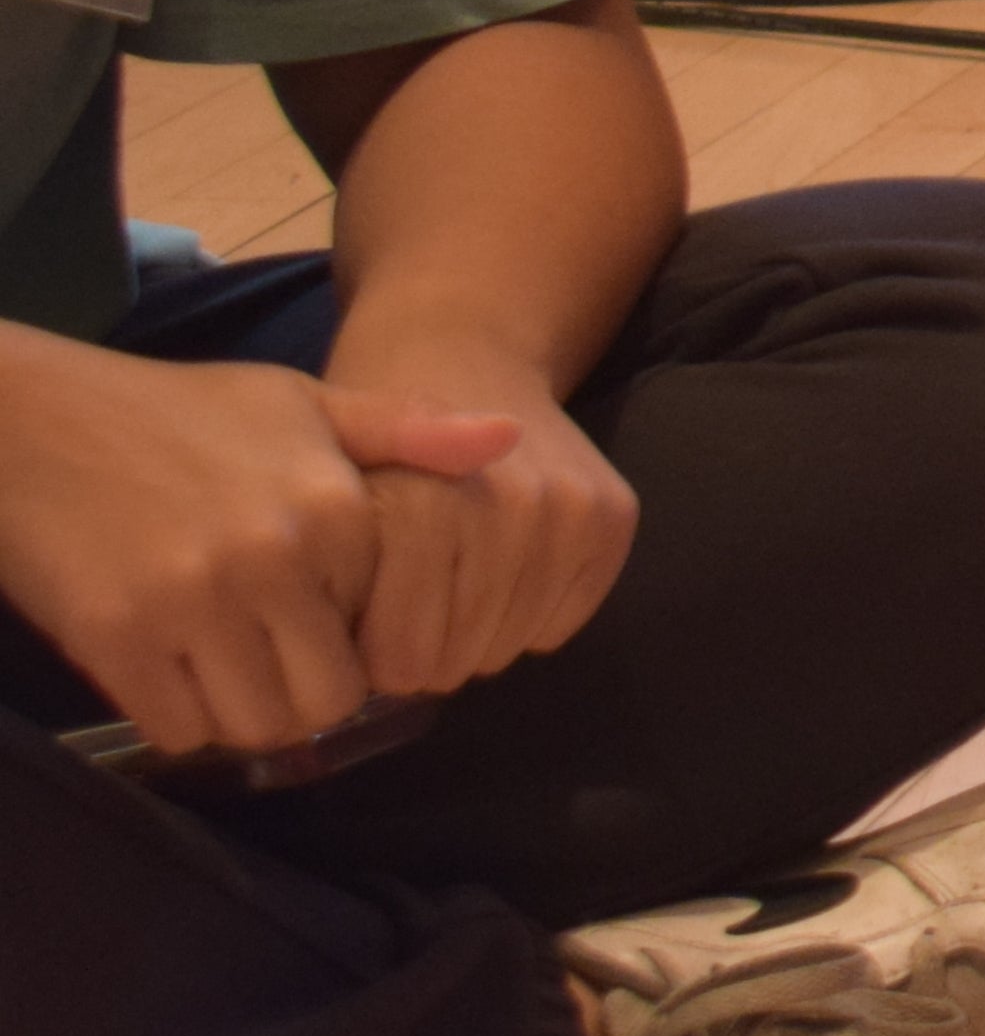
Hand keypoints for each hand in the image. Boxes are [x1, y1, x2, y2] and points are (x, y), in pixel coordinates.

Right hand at [0, 343, 513, 755]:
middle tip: (279, 663)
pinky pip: (180, 728)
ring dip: (249, 713)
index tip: (328, 622)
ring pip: (260, 724)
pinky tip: (174, 670)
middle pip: (329, 696)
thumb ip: (405, 430)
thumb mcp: (299, 401)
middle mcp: (272, 560)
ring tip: (231, 667)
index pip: (391, 629)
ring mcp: (191, 604)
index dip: (362, 636)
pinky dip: (183, 717)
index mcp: (332, 507)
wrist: (29, 422)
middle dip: (311, 694)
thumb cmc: (176, 413)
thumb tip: (507, 441)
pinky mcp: (117, 640)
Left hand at [333, 355, 636, 698]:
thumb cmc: (375, 444)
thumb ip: (326, 582)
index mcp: (423, 511)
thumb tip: (371, 680)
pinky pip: (561, 622)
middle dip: (425, 655)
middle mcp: (508, 507)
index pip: (402, 659)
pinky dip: (528, 618)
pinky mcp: (612, 514)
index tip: (357, 633)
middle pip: (460, 659)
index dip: (373, 661)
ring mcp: (569, 509)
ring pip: (513, 646)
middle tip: (405, 616)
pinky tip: (500, 577)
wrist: (461, 355)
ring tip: (449, 598)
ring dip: (476, 639)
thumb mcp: (322, 503)